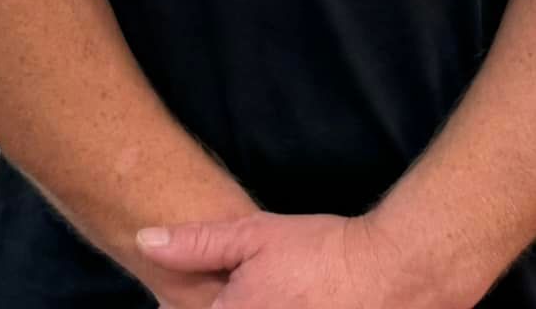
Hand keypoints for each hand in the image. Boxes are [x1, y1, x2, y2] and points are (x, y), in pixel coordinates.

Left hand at [137, 210, 439, 308]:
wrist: (390, 276)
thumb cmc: (320, 253)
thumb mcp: (254, 235)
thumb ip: (196, 244)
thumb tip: (146, 240)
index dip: (184, 305)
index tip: (207, 294)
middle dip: (222, 305)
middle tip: (258, 290)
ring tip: (283, 295)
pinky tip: (299, 304)